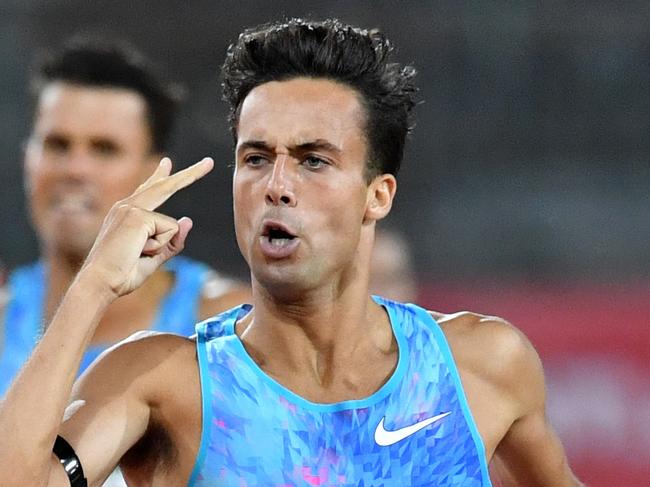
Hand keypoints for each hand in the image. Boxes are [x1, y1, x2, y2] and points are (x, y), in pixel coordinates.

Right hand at [79, 156, 213, 298]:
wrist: (100, 282)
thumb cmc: (122, 274)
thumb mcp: (154, 258)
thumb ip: (172, 241)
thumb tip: (188, 220)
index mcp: (127, 214)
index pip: (148, 189)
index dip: (161, 176)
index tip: (167, 162)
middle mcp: (127, 206)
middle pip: (165, 186)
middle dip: (192, 174)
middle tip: (210, 162)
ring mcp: (131, 208)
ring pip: (171, 226)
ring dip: (160, 247)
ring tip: (137, 255)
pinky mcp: (137, 216)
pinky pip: (169, 231)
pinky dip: (159, 247)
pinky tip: (138, 251)